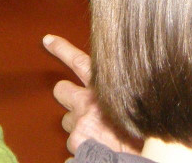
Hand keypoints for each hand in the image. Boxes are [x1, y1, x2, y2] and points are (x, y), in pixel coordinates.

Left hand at [43, 34, 139, 154]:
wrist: (137, 157)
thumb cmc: (143, 133)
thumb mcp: (134, 102)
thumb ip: (117, 93)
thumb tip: (111, 94)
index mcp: (104, 87)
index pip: (78, 62)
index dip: (62, 49)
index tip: (48, 40)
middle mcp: (87, 104)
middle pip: (62, 90)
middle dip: (67, 96)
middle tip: (78, 104)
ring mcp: (78, 126)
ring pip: (69, 123)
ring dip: (79, 127)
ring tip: (99, 134)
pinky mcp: (75, 146)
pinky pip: (74, 147)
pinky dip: (83, 150)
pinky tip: (97, 150)